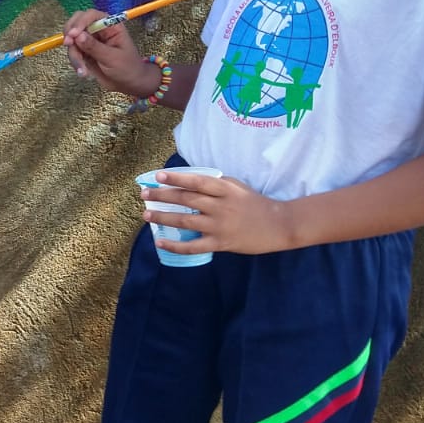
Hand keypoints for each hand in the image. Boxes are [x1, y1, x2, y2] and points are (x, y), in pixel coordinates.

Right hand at [64, 10, 154, 96]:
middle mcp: (97, 30)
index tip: (73, 34)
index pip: (91, 15)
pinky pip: (73, 53)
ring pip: (72, 41)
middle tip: (68, 44)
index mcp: (110, 25)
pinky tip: (83, 73)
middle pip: (77, 23)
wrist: (128, 83)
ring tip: (83, 71)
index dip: (80, 22)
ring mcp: (89, 41)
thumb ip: (94, 47)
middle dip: (70, 33)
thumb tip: (77, 36)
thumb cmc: (127, 67)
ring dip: (74, 55)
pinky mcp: (83, 52)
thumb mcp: (112, 57)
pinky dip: (75, 62)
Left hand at [143, 170, 296, 256]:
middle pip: (186, 199)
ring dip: (163, 217)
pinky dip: (175, 244)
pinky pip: (193, 246)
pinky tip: (161, 241)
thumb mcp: (238, 187)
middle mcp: (220, 206)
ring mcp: (219, 226)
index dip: (176, 178)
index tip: (158, 176)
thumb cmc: (256, 204)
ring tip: (146, 215)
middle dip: (162, 196)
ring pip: (185, 221)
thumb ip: (216, 184)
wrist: (279, 225)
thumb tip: (190, 181)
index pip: (196, 181)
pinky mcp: (221, 243)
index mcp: (225, 190)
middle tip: (144, 195)